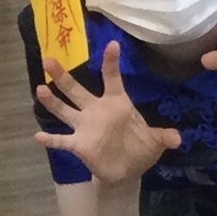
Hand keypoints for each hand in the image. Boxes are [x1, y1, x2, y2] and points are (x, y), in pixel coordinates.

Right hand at [33, 39, 181, 187]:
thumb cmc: (139, 148)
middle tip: (48, 59)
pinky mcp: (79, 145)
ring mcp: (85, 127)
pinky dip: (51, 140)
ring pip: (65, 110)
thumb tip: (178, 139)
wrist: (127, 170)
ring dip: (52, 101)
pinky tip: (38, 136)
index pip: (112, 78)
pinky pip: (62, 140)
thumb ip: (163, 137)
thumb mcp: (155, 141)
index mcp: (116, 103)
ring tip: (40, 89)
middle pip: (76, 90)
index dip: (111, 62)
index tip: (112, 44)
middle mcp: (96, 111)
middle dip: (62, 76)